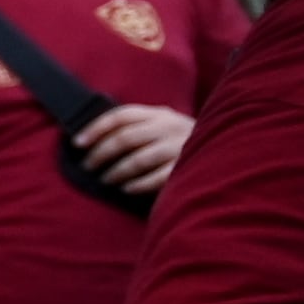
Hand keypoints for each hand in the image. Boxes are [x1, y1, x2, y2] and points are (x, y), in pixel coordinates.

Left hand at [76, 100, 191, 197]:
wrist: (226, 153)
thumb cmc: (180, 142)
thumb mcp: (162, 127)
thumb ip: (137, 128)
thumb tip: (93, 141)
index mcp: (160, 114)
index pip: (121, 116)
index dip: (96, 128)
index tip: (77, 143)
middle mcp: (170, 127)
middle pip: (125, 138)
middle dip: (101, 153)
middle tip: (88, 166)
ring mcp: (180, 146)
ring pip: (138, 159)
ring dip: (117, 171)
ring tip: (106, 180)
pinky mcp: (187, 167)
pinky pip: (157, 178)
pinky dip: (138, 184)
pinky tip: (127, 189)